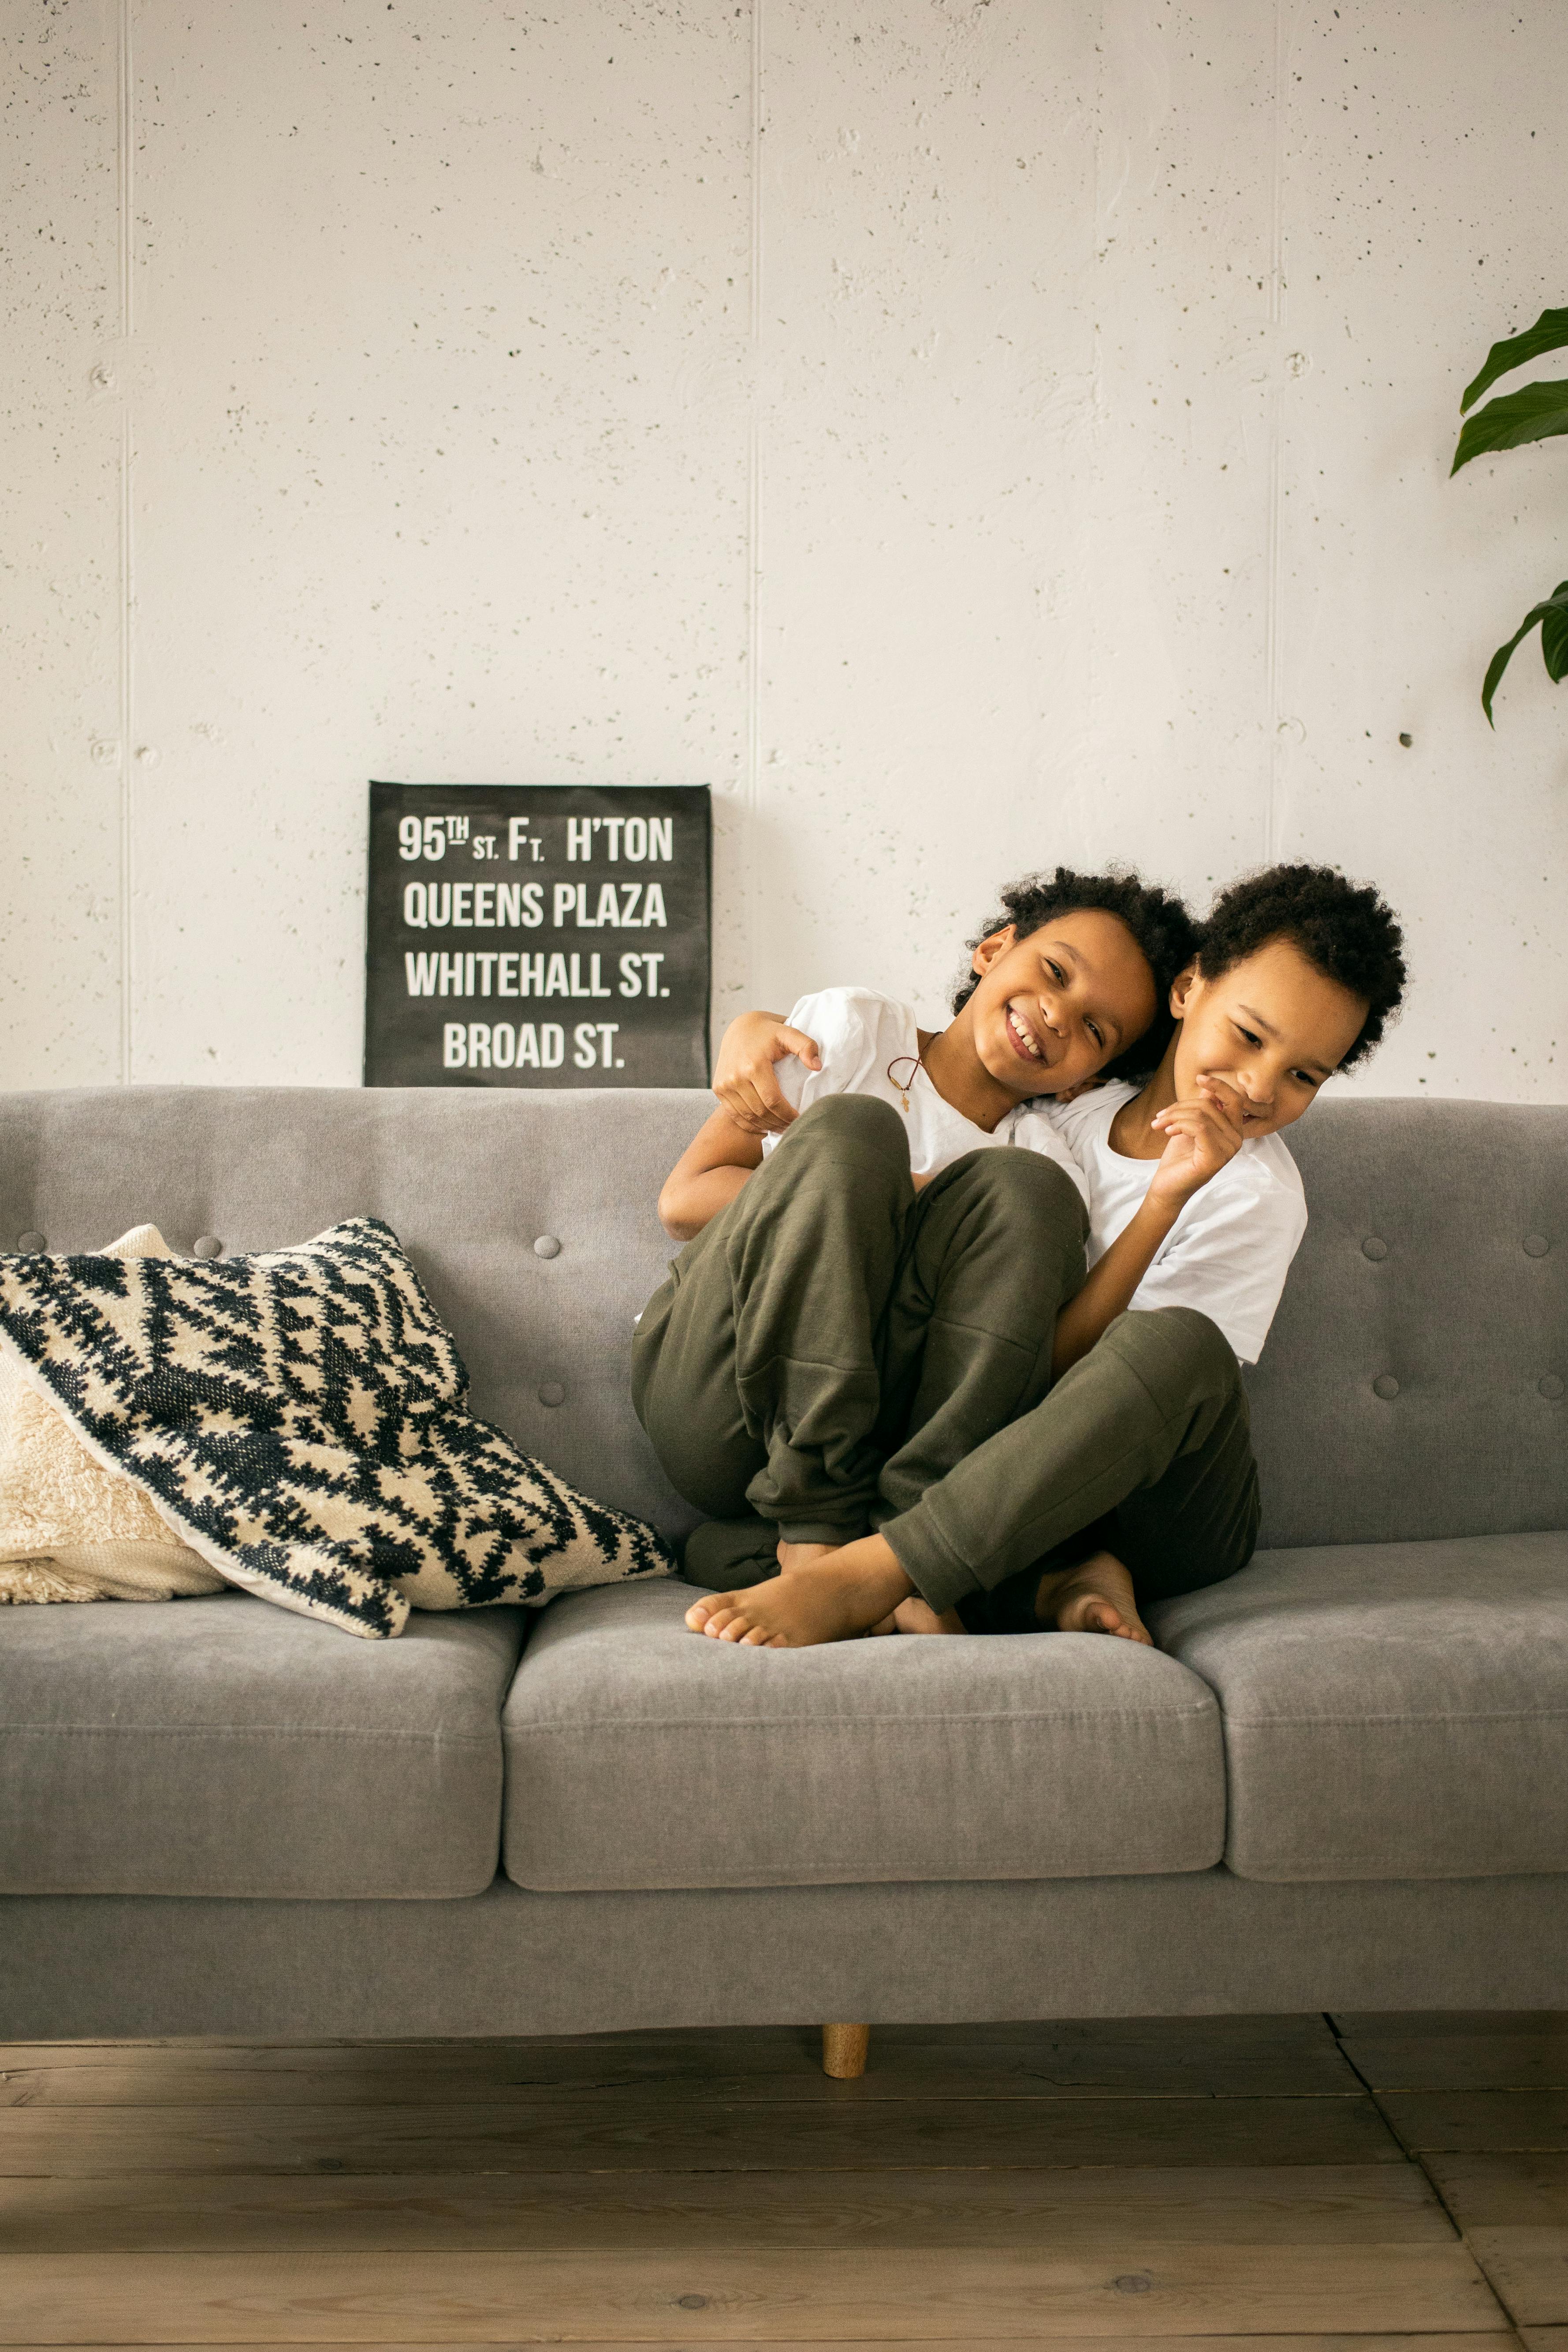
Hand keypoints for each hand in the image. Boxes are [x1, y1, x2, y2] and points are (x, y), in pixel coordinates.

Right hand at [713, 1011, 820, 1135]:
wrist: (739, 1027)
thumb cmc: (768, 1031)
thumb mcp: (789, 1032)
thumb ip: (806, 1047)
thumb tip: (817, 1066)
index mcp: (753, 1065)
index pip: (773, 1100)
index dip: (788, 1114)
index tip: (801, 1118)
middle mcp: (735, 1077)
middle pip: (761, 1111)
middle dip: (780, 1123)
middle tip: (794, 1127)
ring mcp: (724, 1084)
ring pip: (748, 1116)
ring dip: (766, 1126)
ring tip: (782, 1128)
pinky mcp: (718, 1089)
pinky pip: (735, 1115)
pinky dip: (750, 1124)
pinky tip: (764, 1126)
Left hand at [1147, 1076, 1244, 1204]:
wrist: (1167, 1187)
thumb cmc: (1178, 1158)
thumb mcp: (1189, 1127)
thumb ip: (1202, 1109)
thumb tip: (1207, 1089)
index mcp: (1234, 1131)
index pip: (1234, 1100)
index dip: (1218, 1086)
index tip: (1199, 1077)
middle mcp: (1236, 1140)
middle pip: (1210, 1106)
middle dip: (1180, 1106)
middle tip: (1160, 1117)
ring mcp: (1228, 1150)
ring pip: (1202, 1115)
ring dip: (1174, 1116)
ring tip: (1159, 1124)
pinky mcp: (1216, 1158)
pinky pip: (1199, 1128)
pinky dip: (1179, 1125)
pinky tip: (1167, 1132)